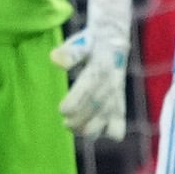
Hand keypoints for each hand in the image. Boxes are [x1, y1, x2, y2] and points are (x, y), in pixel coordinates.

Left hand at [53, 0, 130, 140]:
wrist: (114, 41)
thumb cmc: (91, 43)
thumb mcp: (81, 42)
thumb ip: (70, 52)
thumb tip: (54, 59)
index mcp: (100, 69)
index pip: (87, 92)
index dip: (74, 104)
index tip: (62, 110)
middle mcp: (111, 86)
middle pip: (95, 111)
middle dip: (78, 121)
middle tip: (66, 122)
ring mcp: (117, 98)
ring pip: (106, 124)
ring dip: (89, 130)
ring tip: (76, 127)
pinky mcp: (120, 106)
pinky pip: (118, 128)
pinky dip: (107, 133)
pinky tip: (95, 128)